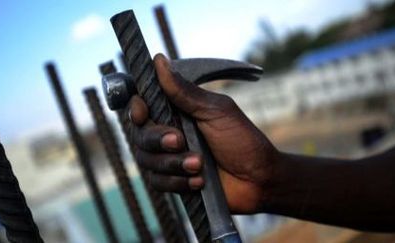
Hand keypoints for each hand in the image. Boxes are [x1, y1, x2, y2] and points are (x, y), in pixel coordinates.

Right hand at [129, 54, 278, 212]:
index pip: (141, 106)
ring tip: (199, 165)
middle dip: (158, 139)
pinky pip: (157, 182)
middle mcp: (169, 133)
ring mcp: (170, 158)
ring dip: (173, 164)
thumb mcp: (215, 111)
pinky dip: (177, 182)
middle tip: (180, 141)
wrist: (259, 178)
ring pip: (146, 160)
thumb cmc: (242, 140)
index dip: (136, 109)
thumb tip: (159, 60)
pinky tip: (199, 181)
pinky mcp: (174, 181)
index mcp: (177, 111)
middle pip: (139, 134)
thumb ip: (184, 91)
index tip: (142, 113)